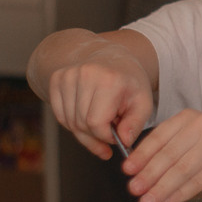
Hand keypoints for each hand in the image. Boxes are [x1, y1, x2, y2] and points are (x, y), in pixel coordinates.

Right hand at [44, 43, 152, 160]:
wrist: (114, 59)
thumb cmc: (130, 83)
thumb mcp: (144, 103)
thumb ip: (135, 124)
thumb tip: (124, 141)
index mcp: (109, 80)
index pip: (96, 122)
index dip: (105, 137)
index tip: (116, 137)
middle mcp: (85, 74)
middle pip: (81, 124)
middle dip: (96, 136)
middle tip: (110, 133)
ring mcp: (67, 75)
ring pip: (69, 122)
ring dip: (85, 131)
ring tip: (102, 121)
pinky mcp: (56, 79)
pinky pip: (60, 115)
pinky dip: (73, 123)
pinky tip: (87, 117)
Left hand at [122, 110, 201, 201]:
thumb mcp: (194, 137)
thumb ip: (171, 148)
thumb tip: (139, 171)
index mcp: (189, 118)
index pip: (159, 137)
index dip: (141, 155)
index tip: (128, 170)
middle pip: (168, 155)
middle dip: (148, 175)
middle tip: (134, 189)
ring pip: (181, 169)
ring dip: (161, 188)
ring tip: (148, 201)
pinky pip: (197, 180)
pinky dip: (180, 193)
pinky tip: (168, 201)